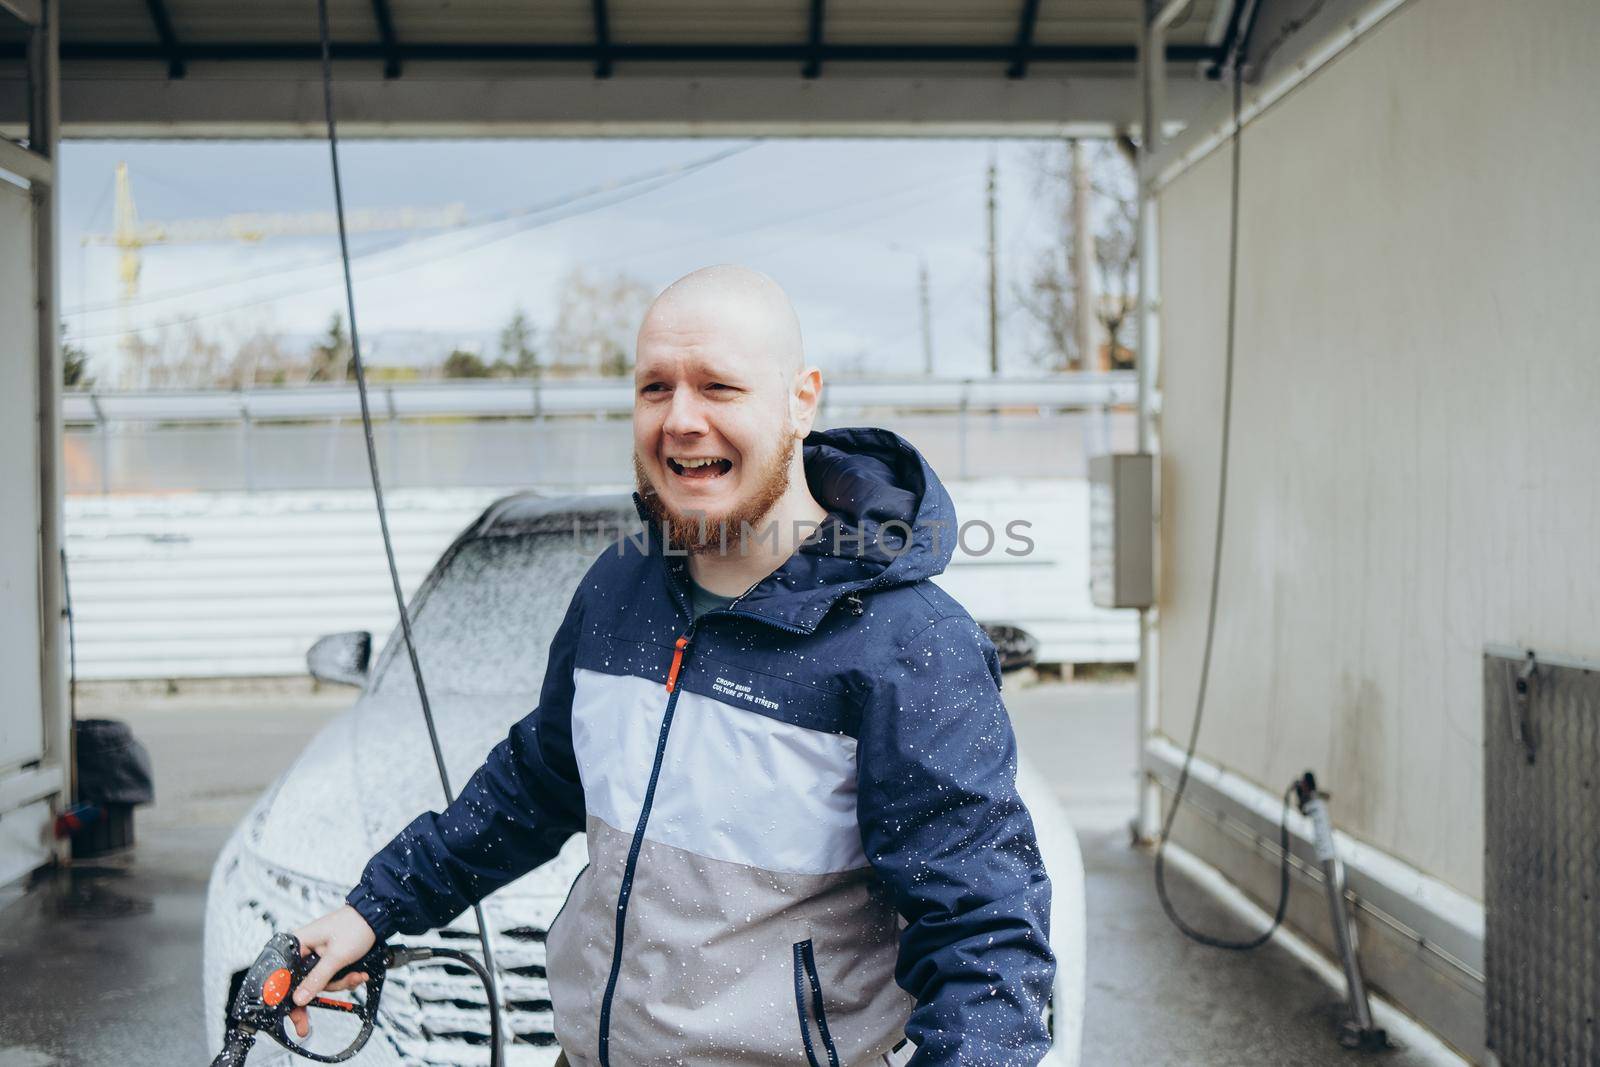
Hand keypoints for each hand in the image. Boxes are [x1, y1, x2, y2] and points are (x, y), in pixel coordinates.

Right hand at [287, 905, 376, 1039]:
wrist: (376, 918)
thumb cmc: (355, 926)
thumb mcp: (336, 957)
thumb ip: (316, 979)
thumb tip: (298, 999)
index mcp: (297, 944)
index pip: (282, 976)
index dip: (286, 998)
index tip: (292, 1016)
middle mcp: (303, 950)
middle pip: (299, 983)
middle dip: (317, 995)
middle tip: (305, 1026)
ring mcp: (315, 956)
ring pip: (319, 983)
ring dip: (339, 983)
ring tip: (355, 976)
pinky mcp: (327, 959)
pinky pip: (330, 977)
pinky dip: (343, 979)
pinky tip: (357, 974)